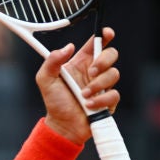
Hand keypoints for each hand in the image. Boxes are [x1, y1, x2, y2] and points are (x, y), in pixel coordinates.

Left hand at [38, 27, 120, 143]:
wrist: (62, 126)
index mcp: (80, 63)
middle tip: (90, 72)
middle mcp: (93, 72)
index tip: (107, 33)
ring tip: (83, 95)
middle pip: (111, 54)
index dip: (104, 35)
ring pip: (114, 74)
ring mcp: (103, 85)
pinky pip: (114, 94)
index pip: (95, 44)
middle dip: (103, 61)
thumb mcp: (45, 80)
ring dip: (97, 85)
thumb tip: (68, 47)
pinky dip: (100, 100)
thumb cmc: (55, 102)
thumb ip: (52, 62)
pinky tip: (88, 105)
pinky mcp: (109, 100)